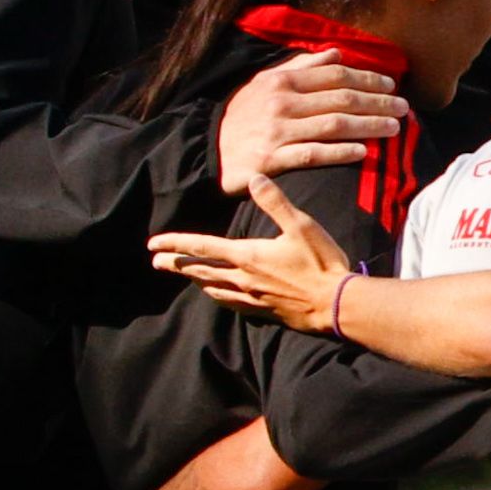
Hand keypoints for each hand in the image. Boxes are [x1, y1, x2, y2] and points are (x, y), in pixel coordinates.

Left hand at [147, 183, 363, 327]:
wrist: (337, 305)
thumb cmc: (321, 264)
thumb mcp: (301, 226)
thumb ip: (276, 202)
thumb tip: (255, 178)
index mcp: (247, 256)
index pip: (202, 248)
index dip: (176, 244)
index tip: (153, 245)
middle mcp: (243, 278)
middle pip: (200, 272)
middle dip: (176, 265)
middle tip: (156, 263)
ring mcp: (252, 298)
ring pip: (213, 289)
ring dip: (195, 281)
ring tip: (186, 276)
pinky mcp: (264, 311)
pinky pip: (231, 304)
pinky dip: (217, 296)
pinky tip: (218, 296)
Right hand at [216, 52, 410, 194]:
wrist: (207, 149)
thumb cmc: (243, 115)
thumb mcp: (265, 82)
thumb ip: (301, 66)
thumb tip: (336, 53)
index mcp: (283, 80)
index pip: (335, 75)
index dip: (367, 79)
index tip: (391, 85)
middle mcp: (282, 102)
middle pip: (341, 99)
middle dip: (378, 102)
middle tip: (403, 108)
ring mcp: (278, 131)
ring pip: (333, 125)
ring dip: (368, 125)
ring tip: (394, 127)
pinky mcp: (273, 159)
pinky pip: (313, 154)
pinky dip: (340, 152)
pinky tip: (363, 152)